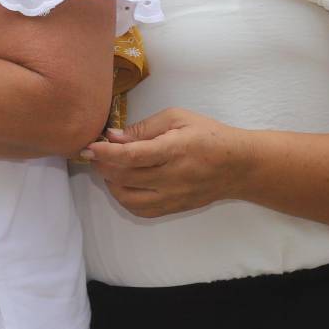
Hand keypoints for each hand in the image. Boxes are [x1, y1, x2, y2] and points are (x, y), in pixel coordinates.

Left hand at [81, 107, 252, 217]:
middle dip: (102, 165)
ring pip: (128, 197)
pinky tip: (122, 183)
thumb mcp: (178, 118)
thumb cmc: (208, 135)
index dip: (106, 153)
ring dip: (110, 182)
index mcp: (175, 150)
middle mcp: (173, 177)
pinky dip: (123, 197)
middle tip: (94, 153)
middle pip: (125, 177)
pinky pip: (140, 210)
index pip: (132, 156)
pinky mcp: (173, 208)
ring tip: (108, 167)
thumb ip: (144, 128)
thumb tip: (114, 136)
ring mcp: (173, 196)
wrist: (238, 165)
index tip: (89, 147)